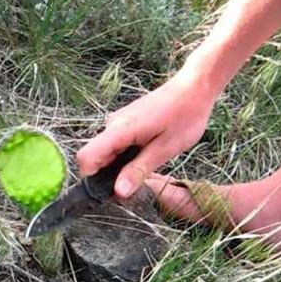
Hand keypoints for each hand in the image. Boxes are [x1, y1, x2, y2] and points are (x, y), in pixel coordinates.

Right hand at [77, 70, 218, 197]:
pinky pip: (115, 145)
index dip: (91, 178)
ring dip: (117, 166)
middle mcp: (113, 124)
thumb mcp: (165, 149)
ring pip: (105, 152)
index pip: (86, 156)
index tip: (108, 193)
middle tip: (134, 184)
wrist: (194, 88)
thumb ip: (139, 170)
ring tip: (144, 168)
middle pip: (94, 156)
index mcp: (120, 129)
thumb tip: (118, 192)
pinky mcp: (125, 123)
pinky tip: (144, 156)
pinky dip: (123, 156)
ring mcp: (118, 122)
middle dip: (107, 176)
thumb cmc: (185, 116)